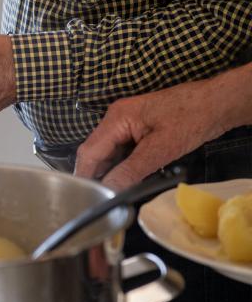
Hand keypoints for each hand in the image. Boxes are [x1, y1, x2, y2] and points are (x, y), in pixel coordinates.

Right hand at [75, 78, 230, 189]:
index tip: (86, 199)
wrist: (217, 102)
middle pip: (95, 152)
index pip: (89, 152)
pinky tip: (129, 179)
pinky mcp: (137, 128)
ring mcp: (126, 122)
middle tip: (101, 199)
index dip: (85, 176)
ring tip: (114, 193)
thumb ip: (131, 170)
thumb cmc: (192, 119)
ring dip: (110, 172)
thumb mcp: (161, 149)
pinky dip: (122, 165)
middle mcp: (115, 118)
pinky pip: (121, 150)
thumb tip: (110, 190)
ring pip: (108, 152)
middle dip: (97, 175)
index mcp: (116, 118)